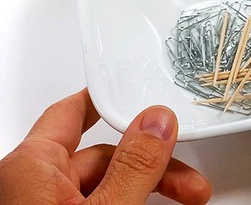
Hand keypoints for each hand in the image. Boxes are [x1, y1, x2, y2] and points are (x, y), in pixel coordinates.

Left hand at [0, 88, 210, 203]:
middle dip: (152, 164)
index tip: (131, 91)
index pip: (70, 113)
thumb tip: (158, 122)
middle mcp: (31, 186)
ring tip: (187, 197)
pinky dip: (131, 200)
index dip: (104, 100)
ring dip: (149, 187)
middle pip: (102, 156)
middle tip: (187, 179)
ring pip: (106, 184)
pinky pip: (98, 203)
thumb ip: (133, 167)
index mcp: (29, 169)